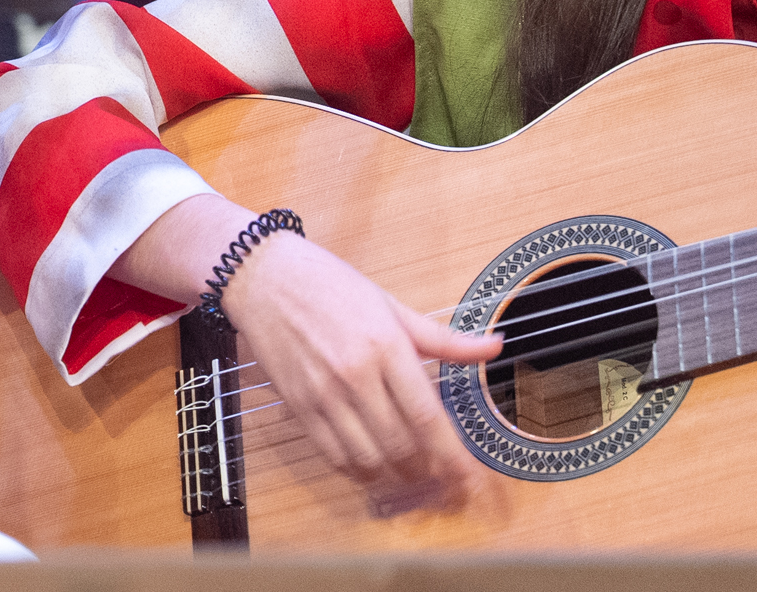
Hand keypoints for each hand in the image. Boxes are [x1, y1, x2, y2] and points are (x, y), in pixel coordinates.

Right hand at [217, 228, 499, 508]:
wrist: (262, 276)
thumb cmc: (328, 284)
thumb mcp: (389, 304)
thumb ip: (443, 338)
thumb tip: (493, 347)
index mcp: (385, 346)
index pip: (427, 416)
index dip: (454, 457)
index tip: (472, 480)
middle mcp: (354, 374)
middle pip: (401, 446)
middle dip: (427, 470)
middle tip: (440, 473)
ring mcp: (323, 392)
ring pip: (368, 458)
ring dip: (394, 475)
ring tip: (408, 470)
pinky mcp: (298, 404)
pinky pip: (332, 454)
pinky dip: (357, 469)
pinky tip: (370, 462)